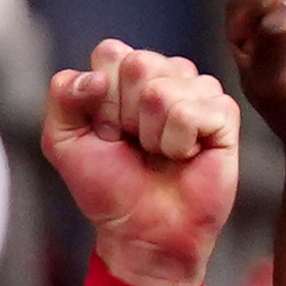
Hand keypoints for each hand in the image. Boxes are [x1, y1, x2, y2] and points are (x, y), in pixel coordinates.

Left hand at [39, 40, 241, 285]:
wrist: (141, 232)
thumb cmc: (108, 188)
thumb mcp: (62, 141)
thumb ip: (62, 95)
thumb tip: (95, 77)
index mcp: (126, 73)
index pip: (110, 53)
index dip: (100, 99)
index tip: (105, 133)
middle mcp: (164, 74)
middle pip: (138, 64)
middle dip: (124, 115)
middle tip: (133, 145)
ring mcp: (197, 91)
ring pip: (163, 90)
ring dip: (151, 135)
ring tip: (158, 154)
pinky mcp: (223, 114)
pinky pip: (190, 114)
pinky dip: (178, 145)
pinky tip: (183, 157)